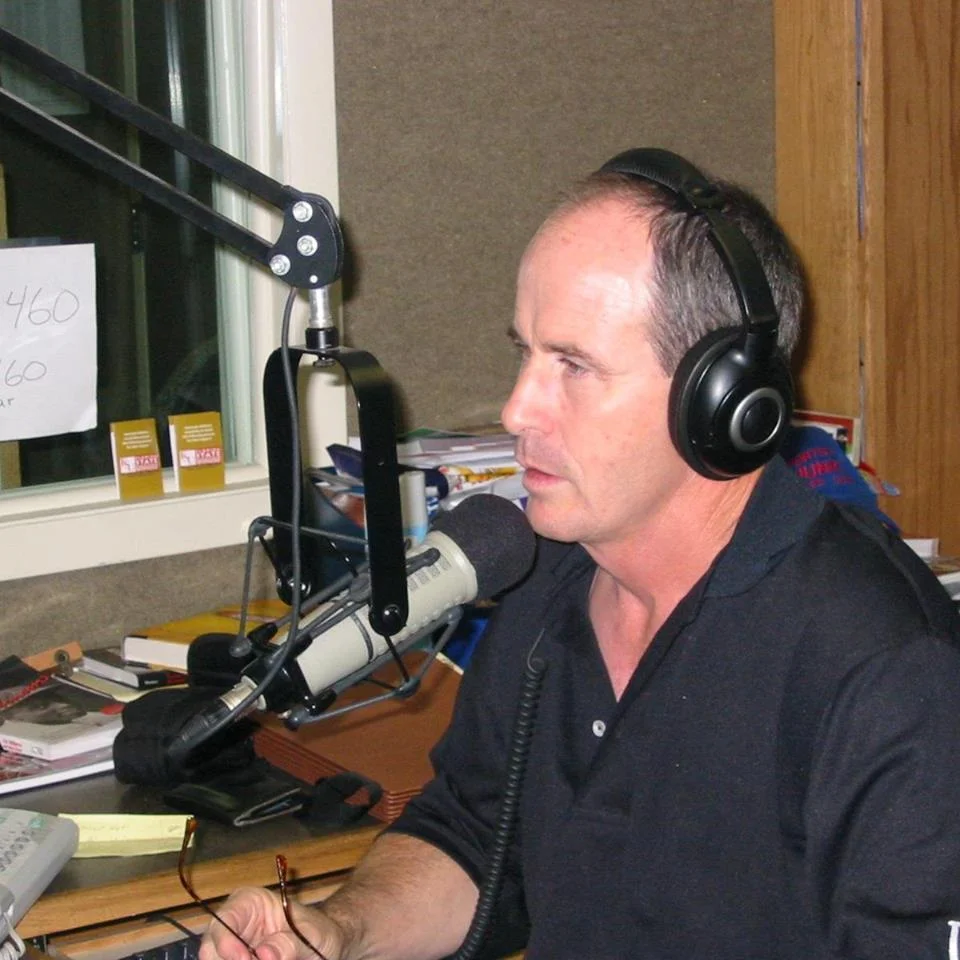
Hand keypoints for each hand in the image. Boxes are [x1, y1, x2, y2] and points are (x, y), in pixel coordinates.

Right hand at [198, 886, 343, 959]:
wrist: (328, 947)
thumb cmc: (320, 931)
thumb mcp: (312, 934)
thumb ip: (290, 943)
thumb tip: (264, 954)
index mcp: (250, 903)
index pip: (225, 919)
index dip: (226, 942)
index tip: (244, 959)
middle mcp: (235, 926)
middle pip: (211, 949)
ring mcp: (234, 950)